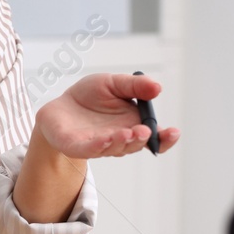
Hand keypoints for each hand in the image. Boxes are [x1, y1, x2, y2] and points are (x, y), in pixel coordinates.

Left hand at [35, 73, 181, 159]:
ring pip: (115, 148)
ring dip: (122, 142)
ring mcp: (99, 145)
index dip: (165, 138)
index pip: (154, 137)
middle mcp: (120, 139)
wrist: (60, 106)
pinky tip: (105, 138)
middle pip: (136, 144)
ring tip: (128, 132)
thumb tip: (157, 87)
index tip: (174, 132)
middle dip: (142, 139)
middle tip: (145, 130)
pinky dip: (99, 146)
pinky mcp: (78, 148)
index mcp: (133, 125)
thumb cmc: (90, 97)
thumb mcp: (114, 83)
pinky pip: (90, 149)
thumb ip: (135, 86)